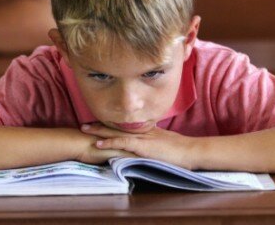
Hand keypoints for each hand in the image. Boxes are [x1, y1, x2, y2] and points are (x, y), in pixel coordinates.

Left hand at [81, 123, 198, 169]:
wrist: (190, 151)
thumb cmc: (180, 151)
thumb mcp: (163, 144)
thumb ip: (153, 143)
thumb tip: (145, 148)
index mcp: (146, 131)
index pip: (123, 126)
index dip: (109, 125)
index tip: (96, 124)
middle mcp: (141, 131)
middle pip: (116, 126)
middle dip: (99, 125)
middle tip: (84, 124)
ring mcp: (141, 138)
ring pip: (116, 132)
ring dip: (99, 131)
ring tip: (84, 130)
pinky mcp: (142, 146)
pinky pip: (123, 143)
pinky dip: (110, 142)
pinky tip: (98, 143)